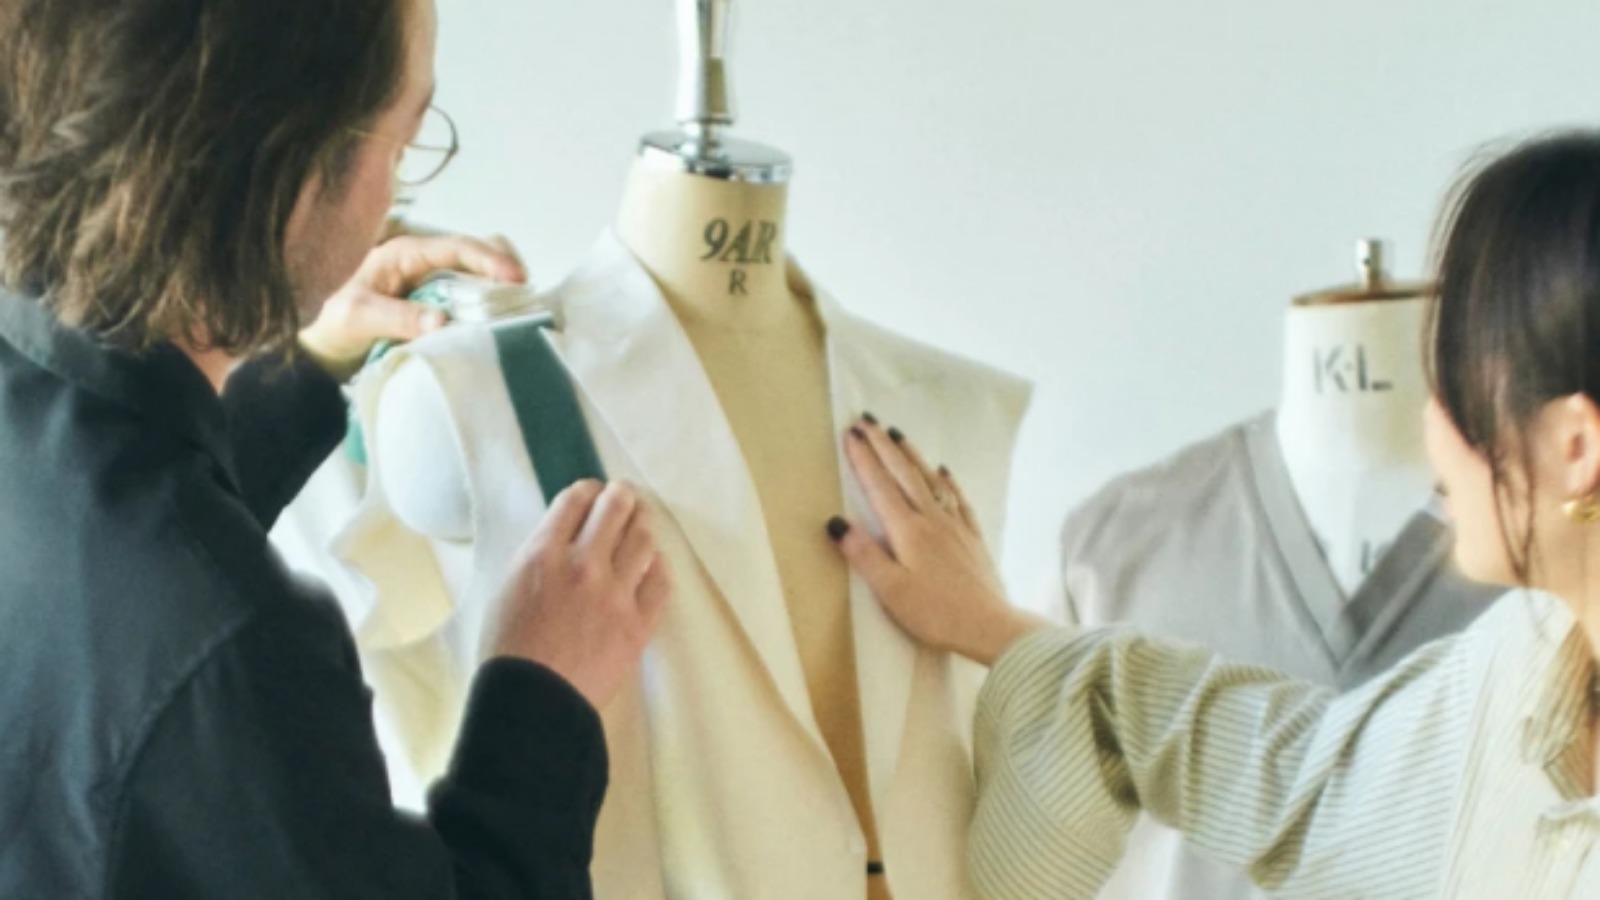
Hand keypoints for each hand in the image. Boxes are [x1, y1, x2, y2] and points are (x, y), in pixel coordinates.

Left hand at [298, 233, 525, 380]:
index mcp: (404, 254)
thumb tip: (442, 321)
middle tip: (523, 296)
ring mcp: (432, 280)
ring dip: (501, 286)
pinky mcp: (438, 301)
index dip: (490, 259)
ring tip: (517, 309)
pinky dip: (492, 302)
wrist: (322, 352)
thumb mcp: (358, 319)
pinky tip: (500, 320)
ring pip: (481, 270)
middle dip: (504, 267)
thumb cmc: (334, 328)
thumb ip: (397, 318)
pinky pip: (474, 293)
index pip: (457, 246)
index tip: (516, 279)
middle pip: (478, 249)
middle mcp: (423, 261)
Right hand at [486, 479, 672, 709]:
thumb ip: (538, 557)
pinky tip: (652, 565)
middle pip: (616, 507)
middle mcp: (583, 565)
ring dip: (641, 528)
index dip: (588, 491)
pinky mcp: (639, 623)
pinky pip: (661, 581)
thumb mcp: (506, 590)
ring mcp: (615, 594)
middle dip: (621, 497)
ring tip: (638, 529)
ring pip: (644, 538)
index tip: (593, 494)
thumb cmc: (509, 652)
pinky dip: (657, 567)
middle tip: (624, 499)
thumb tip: (564, 536)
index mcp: (542, 555)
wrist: (533, 704)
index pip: (575, 500)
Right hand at [828, 418, 1047, 665]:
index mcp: (907, 530)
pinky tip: (944, 472)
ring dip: (912, 455)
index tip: (851, 434)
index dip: (864, 459)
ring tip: (897, 434)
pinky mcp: (972, 538)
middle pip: (904, 474)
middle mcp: (931, 519)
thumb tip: (836, 523)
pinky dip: (947, 481)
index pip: (880, 486)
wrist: (989, 626)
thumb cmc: (935, 613)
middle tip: (868, 420)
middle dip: (884, 446)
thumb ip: (864, 554)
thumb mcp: (890, 590)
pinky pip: (958, 499)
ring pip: (930, 480)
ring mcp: (955, 526)